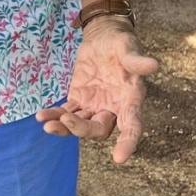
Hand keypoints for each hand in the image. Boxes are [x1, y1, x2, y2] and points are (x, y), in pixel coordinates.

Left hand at [37, 16, 158, 164]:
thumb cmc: (121, 43)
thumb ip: (136, 61)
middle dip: (82, 129)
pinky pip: (65, 113)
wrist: (104, 37)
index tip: (119, 158)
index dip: (127, 142)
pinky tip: (41, 116)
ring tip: (47, 125)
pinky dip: (54, 116)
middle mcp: (113, 109)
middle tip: (67, 119)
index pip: (132, 126)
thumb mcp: (128, 48)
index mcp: (130, 100)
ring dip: (64, 127)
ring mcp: (94, 106)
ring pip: (80, 125)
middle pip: (99, 129)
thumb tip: (154, 65)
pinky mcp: (79, 100)